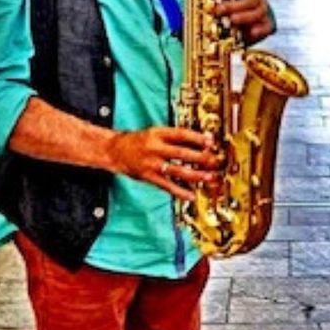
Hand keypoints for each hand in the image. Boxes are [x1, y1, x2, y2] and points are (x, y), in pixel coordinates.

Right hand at [106, 127, 222, 200]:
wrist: (115, 151)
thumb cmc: (140, 141)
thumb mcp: (156, 133)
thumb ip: (176, 137)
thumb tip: (201, 140)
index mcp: (158, 134)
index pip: (181, 134)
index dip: (197, 138)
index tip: (211, 141)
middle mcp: (155, 147)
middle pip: (181, 152)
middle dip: (200, 157)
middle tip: (214, 161)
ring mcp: (151, 163)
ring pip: (176, 170)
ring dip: (194, 174)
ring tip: (208, 177)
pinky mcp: (148, 176)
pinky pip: (166, 185)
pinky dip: (179, 191)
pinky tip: (190, 195)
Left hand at [210, 0, 273, 43]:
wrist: (243, 25)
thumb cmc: (228, 8)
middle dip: (234, 4)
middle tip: (218, 11)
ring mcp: (263, 11)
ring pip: (258, 12)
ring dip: (244, 16)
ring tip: (231, 21)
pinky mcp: (267, 26)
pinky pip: (266, 27)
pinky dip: (259, 30)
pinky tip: (250, 33)